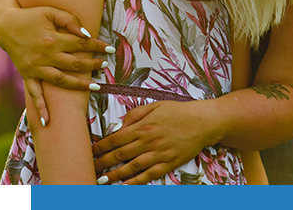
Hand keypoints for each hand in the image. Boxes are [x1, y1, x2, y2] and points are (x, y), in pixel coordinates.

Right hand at [0, 4, 110, 123]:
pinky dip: (40, 107)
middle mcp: (45, 56)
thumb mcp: (51, 12)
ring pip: (61, 80)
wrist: (5, 24)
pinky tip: (48, 121)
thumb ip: (70, 20)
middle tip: (105, 64)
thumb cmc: (31, 15)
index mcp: (52, 39)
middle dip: (93, 64)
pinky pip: (34, 93)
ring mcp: (36, 68)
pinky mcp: (27, 75)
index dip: (97, 46)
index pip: (81, 44)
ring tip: (96, 86)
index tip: (110, 48)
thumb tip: (86, 34)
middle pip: (75, 64)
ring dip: (79, 85)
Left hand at [91, 100, 209, 184]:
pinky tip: (124, 187)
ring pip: (132, 167)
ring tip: (101, 180)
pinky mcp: (169, 164)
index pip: (115, 138)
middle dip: (103, 162)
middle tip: (89, 168)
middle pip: (120, 154)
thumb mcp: (154, 106)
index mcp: (143, 126)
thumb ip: (134, 114)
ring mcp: (159, 154)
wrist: (202, 121)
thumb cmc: (177, 111)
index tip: (89, 151)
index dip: (101, 147)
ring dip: (115, 175)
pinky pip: (149, 175)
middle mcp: (148, 141)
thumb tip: (119, 125)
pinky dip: (136, 182)